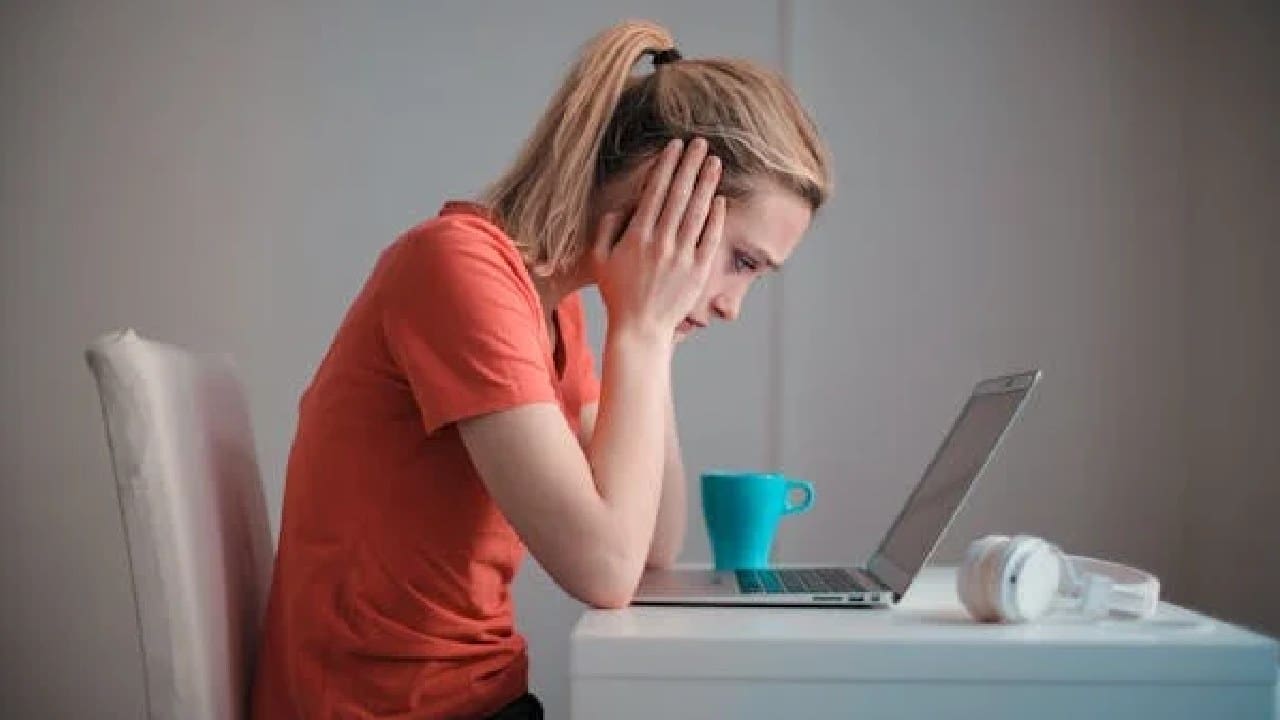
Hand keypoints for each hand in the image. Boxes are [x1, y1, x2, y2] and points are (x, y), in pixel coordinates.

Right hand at [592, 137, 725, 342]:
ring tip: (715, 162)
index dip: (667, 166)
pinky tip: (721, 199)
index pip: (655, 192)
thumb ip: (606, 229)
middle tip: (701, 143)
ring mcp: (682, 257)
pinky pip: (710, 239)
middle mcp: (661, 242)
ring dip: (707, 184)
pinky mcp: (698, 271)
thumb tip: (620, 206)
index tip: (675, 146)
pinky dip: (716, 217)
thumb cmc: (617, 293)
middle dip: (690, 165)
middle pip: (679, 195)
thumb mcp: (599, 260)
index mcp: (637, 236)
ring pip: (697, 212)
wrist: (640, 328)